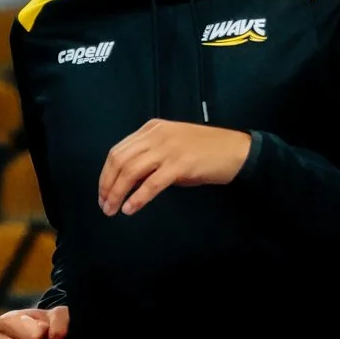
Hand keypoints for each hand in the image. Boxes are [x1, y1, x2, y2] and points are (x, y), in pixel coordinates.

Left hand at [98, 119, 250, 216]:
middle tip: (104, 205)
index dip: (106, 174)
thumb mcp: (172, 147)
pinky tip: (130, 209)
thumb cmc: (205, 152)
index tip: (102, 193)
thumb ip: (150, 158)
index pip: (118, 151)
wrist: (236, 151)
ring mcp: (169, 149)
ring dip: (118, 193)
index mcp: (151, 129)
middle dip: (107, 185)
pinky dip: (138, 198)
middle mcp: (156, 135)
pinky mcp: (181, 164)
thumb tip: (129, 181)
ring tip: (113, 210)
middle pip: (120, 160)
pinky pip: (151, 183)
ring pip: (131, 171)